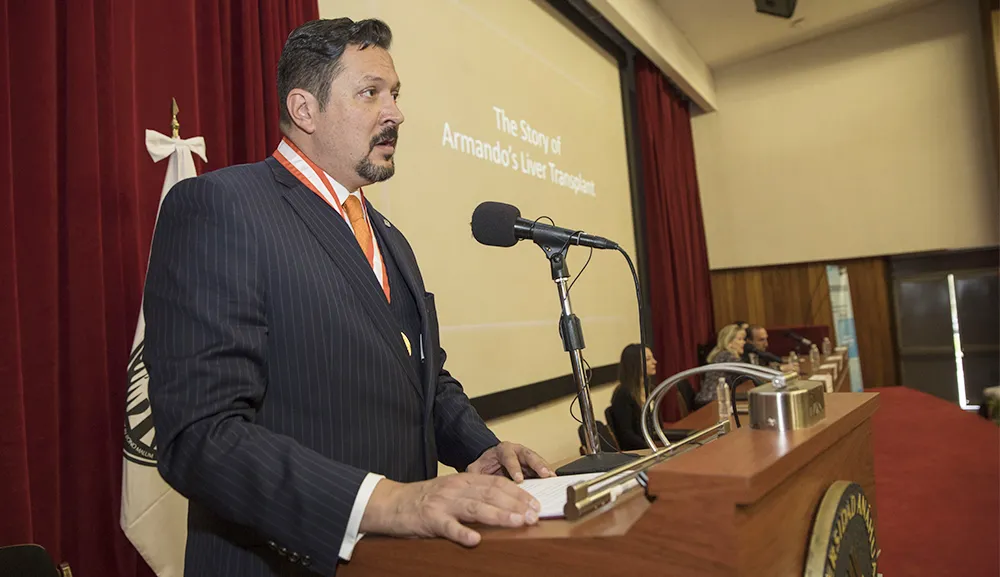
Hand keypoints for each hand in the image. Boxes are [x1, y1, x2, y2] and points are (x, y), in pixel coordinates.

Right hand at [359, 473, 540, 545]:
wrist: (392, 503)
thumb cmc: (426, 499)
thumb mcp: (453, 490)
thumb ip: (476, 494)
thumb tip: (507, 504)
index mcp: (464, 480)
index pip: (497, 483)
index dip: (518, 493)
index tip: (535, 503)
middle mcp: (456, 488)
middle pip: (491, 494)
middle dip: (516, 504)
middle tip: (534, 515)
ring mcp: (443, 503)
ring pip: (475, 508)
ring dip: (499, 515)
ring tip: (517, 522)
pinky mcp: (430, 520)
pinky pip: (449, 527)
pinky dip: (462, 533)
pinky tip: (475, 540)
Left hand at [467, 441, 554, 482]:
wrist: (490, 462)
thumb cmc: (485, 465)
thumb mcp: (476, 468)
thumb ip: (476, 473)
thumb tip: (473, 482)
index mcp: (503, 449)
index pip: (509, 457)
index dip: (515, 468)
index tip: (519, 479)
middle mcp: (517, 451)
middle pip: (529, 455)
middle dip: (537, 464)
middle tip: (544, 474)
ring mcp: (527, 458)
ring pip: (538, 461)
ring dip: (546, 469)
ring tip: (553, 479)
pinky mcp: (533, 466)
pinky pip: (541, 469)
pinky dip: (548, 475)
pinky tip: (553, 482)